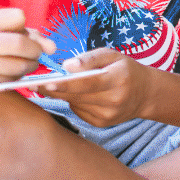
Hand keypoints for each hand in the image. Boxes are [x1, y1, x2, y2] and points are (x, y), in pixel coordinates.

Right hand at [0, 7, 52, 86]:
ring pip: (21, 66)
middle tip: (34, 52)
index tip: (21, 32)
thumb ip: (20, 30)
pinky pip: (11, 80)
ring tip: (22, 61)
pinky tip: (7, 71)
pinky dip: (16, 76)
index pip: (19, 17)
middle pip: (23, 44)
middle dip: (35, 50)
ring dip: (29, 65)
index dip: (24, 26)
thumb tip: (52, 48)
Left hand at [40, 47, 157, 127]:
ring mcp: (108, 115)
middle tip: (35, 83)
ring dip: (64, 94)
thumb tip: (66, 66)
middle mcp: (114, 100)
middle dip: (55, 89)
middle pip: (77, 96)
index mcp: (119, 79)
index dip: (66, 83)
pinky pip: (78, 111)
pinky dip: (74, 102)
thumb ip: (89, 58)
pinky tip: (80, 95)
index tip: (46, 82)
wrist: (145, 94)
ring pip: (74, 104)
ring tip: (59, 84)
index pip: (88, 83)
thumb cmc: (125, 70)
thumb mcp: (112, 55)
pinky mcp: (101, 124)